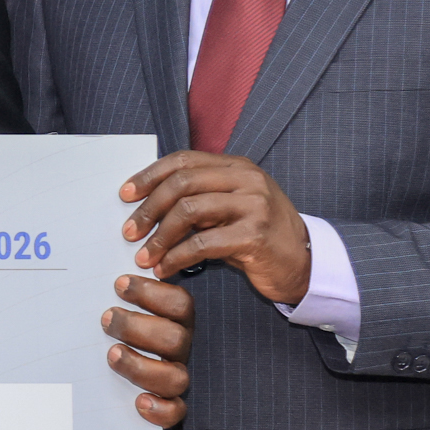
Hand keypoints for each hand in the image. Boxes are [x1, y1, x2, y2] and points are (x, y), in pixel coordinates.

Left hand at [104, 272, 192, 428]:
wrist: (91, 374)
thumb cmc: (101, 331)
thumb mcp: (106, 308)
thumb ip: (107, 291)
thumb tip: (95, 256)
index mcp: (171, 320)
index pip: (179, 303)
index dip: (152, 292)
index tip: (118, 284)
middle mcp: (176, 348)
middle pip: (175, 339)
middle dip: (138, 327)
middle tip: (106, 319)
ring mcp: (172, 377)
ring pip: (176, 377)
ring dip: (142, 366)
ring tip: (112, 355)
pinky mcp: (167, 406)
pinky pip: (176, 412)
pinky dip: (161, 410)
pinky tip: (139, 402)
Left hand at [121, 150, 312, 303]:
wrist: (304, 263)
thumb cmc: (258, 237)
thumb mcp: (229, 209)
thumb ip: (198, 199)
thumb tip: (145, 205)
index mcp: (237, 167)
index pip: (184, 160)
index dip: (149, 175)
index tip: (125, 195)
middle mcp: (247, 180)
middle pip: (182, 183)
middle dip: (148, 209)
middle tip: (128, 232)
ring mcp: (254, 205)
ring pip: (189, 210)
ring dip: (159, 237)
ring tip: (144, 256)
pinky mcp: (254, 234)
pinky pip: (202, 243)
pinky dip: (176, 257)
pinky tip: (165, 269)